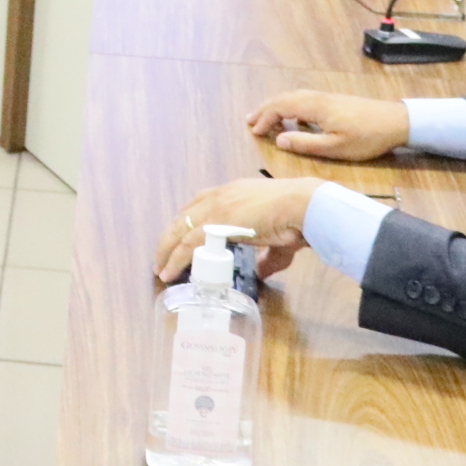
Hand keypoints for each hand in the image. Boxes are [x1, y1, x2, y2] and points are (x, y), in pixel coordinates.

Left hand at [154, 177, 313, 284]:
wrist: (304, 207)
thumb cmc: (298, 219)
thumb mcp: (278, 239)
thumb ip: (267, 257)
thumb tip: (261, 272)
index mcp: (234, 192)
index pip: (200, 203)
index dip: (187, 221)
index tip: (179, 237)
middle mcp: (220, 195)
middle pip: (184, 216)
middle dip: (171, 237)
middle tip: (162, 256)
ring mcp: (217, 207)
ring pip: (180, 230)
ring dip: (167, 250)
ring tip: (160, 268)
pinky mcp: (216, 222)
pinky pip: (188, 244)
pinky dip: (176, 259)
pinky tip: (169, 272)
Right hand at [244, 89, 410, 162]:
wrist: (397, 121)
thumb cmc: (367, 137)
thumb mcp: (336, 148)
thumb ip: (306, 144)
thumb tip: (279, 140)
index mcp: (315, 107)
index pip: (281, 107)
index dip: (265, 119)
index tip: (254, 132)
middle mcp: (318, 98)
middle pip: (284, 98)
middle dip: (264, 109)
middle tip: (250, 121)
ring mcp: (327, 97)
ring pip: (294, 96)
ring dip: (276, 105)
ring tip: (265, 117)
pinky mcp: (334, 101)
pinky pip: (303, 98)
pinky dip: (289, 105)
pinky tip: (291, 115)